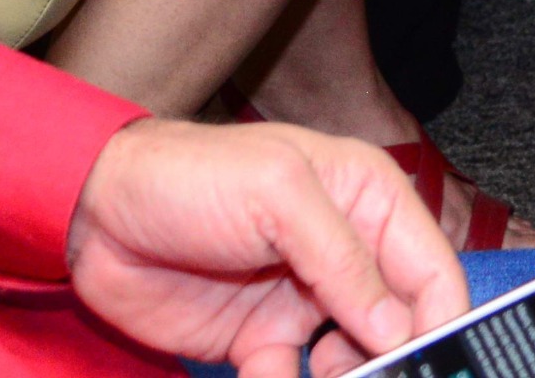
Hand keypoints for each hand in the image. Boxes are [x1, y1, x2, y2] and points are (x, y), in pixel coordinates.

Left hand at [66, 118, 465, 377]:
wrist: (94, 214)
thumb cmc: (187, 175)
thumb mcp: (276, 196)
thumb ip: (343, 259)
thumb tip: (396, 326)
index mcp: (364, 198)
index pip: (430, 266)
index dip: (440, 319)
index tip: (435, 362)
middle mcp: (343, 250)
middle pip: (399, 321)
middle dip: (396, 358)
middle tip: (371, 377)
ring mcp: (303, 299)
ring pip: (354, 361)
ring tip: (320, 374)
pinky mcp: (261, 338)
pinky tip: (266, 374)